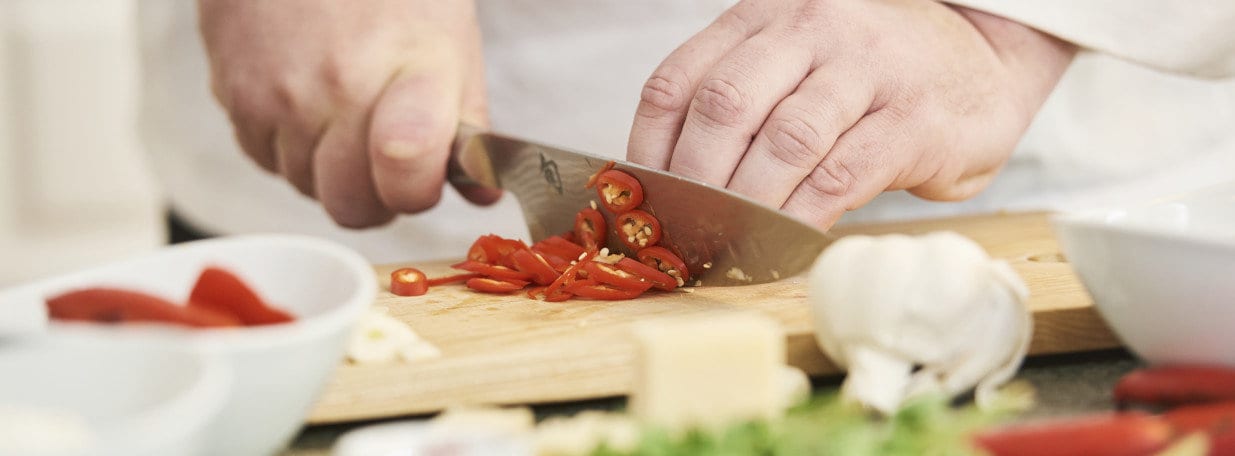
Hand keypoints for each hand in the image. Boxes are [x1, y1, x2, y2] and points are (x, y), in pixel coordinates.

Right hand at [198, 0, 495, 227]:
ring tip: (343, 113)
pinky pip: (263, 159)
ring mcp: (279, 96)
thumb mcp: (451, 41)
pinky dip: (286, 146)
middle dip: (374, 196)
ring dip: (326, 169)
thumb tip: (480, 196)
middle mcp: (338, 90)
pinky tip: (304, 100)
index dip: (417, 190)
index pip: (408, 173)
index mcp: (410, 73)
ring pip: (304, 187)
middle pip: (352, 206)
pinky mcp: (233, 95)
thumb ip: (467, 121)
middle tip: (385, 161)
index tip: (423, 175)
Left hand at [627, 0, 1075, 227]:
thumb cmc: (874, 79)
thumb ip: (743, 105)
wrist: (984, 65)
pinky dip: (803, 217)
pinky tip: (785, 242)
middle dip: (692, 183)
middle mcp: (813, 28)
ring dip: (746, 206)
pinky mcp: (914, 119)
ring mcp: (868, 69)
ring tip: (728, 244)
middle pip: (724, 107)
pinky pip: (841, 176)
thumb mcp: (797, 66)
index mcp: (766, 17)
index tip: (639, 203)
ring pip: (783, 142)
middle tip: (682, 234)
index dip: (648, 150)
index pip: (679, 80)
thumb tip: (668, 187)